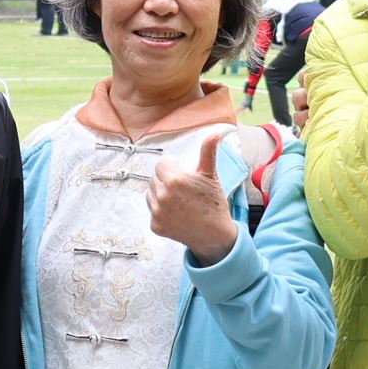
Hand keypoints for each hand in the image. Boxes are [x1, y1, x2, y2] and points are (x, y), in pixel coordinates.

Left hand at [148, 130, 239, 263]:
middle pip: (155, 178)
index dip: (173, 169)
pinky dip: (161, 212)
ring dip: (161, 195)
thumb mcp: (211, 176)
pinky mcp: (155, 226)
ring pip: (151, 194)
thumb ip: (208, 151)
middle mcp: (162, 195)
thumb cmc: (214, 204)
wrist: (215, 236)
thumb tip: (216, 132)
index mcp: (174, 180)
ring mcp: (157, 212)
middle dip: (166, 181)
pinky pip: (152, 211)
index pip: (161, 164)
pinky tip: (176, 214)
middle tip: (183, 191)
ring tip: (180, 202)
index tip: (183, 177)